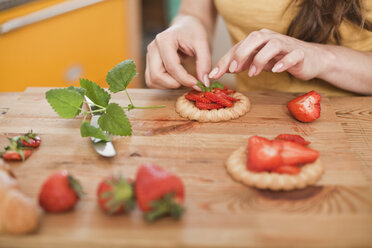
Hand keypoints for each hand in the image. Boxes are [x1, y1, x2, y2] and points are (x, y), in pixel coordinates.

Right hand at [145, 15, 211, 88]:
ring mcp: (149, 56)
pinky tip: (176, 78)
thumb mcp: (203, 44)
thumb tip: (204, 82)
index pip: (172, 67)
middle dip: (174, 84)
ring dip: (168, 85)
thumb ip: (204, 63)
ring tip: (183, 79)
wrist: (186, 27)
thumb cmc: (194, 32)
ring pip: (152, 81)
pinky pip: (152, 81)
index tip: (197, 84)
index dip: (185, 79)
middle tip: (188, 81)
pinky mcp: (149, 63)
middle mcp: (153, 48)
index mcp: (164, 40)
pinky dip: (164, 85)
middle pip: (157, 76)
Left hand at [209, 29, 326, 80]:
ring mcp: (287, 45)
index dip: (225, 59)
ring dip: (260, 59)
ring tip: (253, 73)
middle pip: (255, 38)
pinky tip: (276, 70)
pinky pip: (293, 55)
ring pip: (273, 44)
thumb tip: (224, 68)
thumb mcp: (258, 61)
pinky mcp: (300, 54)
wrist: (310, 59)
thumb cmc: (281, 58)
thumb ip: (242, 63)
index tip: (214, 74)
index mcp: (259, 39)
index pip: (239, 46)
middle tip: (233, 69)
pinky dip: (284, 62)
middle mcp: (272, 38)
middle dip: (241, 53)